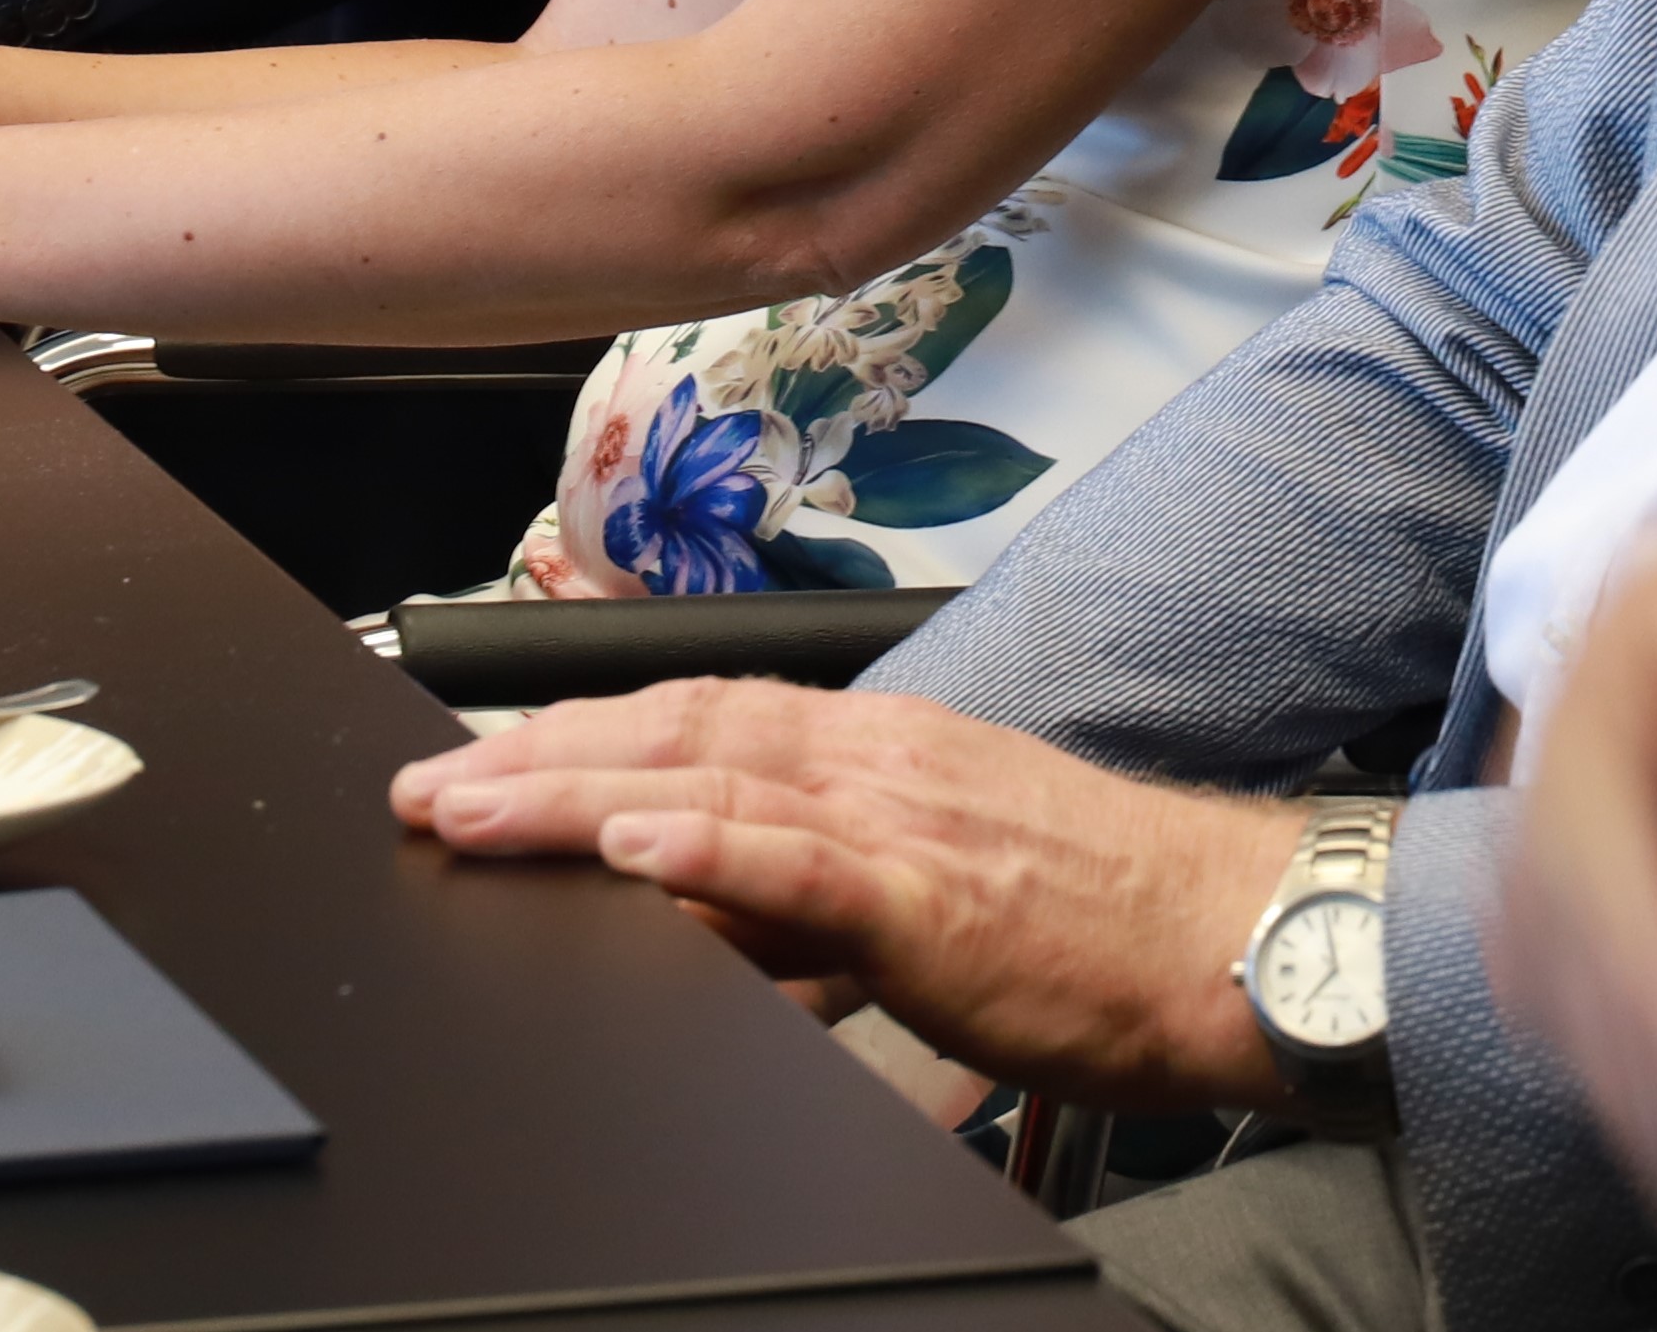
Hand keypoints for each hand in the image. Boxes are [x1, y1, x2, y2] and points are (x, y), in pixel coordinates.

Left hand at [391, 682, 1302, 1112]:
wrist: (1232, 940)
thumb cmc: (1105, 924)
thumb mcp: (936, 894)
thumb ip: (816, 901)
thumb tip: (707, 920)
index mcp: (883, 750)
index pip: (702, 716)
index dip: (578, 730)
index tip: (483, 757)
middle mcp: (881, 759)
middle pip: (678, 734)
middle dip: (536, 757)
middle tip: (424, 792)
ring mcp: (905, 819)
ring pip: (712, 782)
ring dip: (576, 793)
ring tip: (472, 813)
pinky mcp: (934, 896)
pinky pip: (806, 864)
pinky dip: (710, 849)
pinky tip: (635, 847)